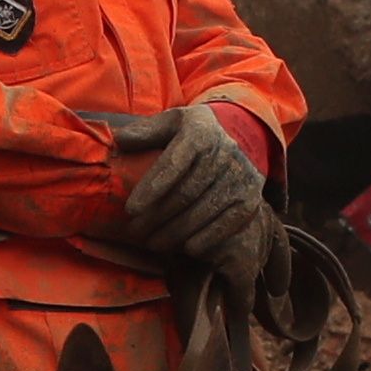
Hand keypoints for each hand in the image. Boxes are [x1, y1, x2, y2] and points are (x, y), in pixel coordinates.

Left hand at [103, 104, 280, 293]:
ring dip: (174, 233)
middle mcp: (224, 153)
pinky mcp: (250, 199)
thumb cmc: (194, 133)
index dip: (151, 188)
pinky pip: (225, 225)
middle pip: (185, 194)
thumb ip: (146, 132)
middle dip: (156, 217)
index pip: (173, 164)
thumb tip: (120, 141)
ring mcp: (240, 178)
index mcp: (199, 132)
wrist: (242, 135)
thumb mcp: (171, 122)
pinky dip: (204, 239)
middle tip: (135, 232)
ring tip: (152, 243)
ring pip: (202, 213)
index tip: (130, 210)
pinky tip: (184, 248)